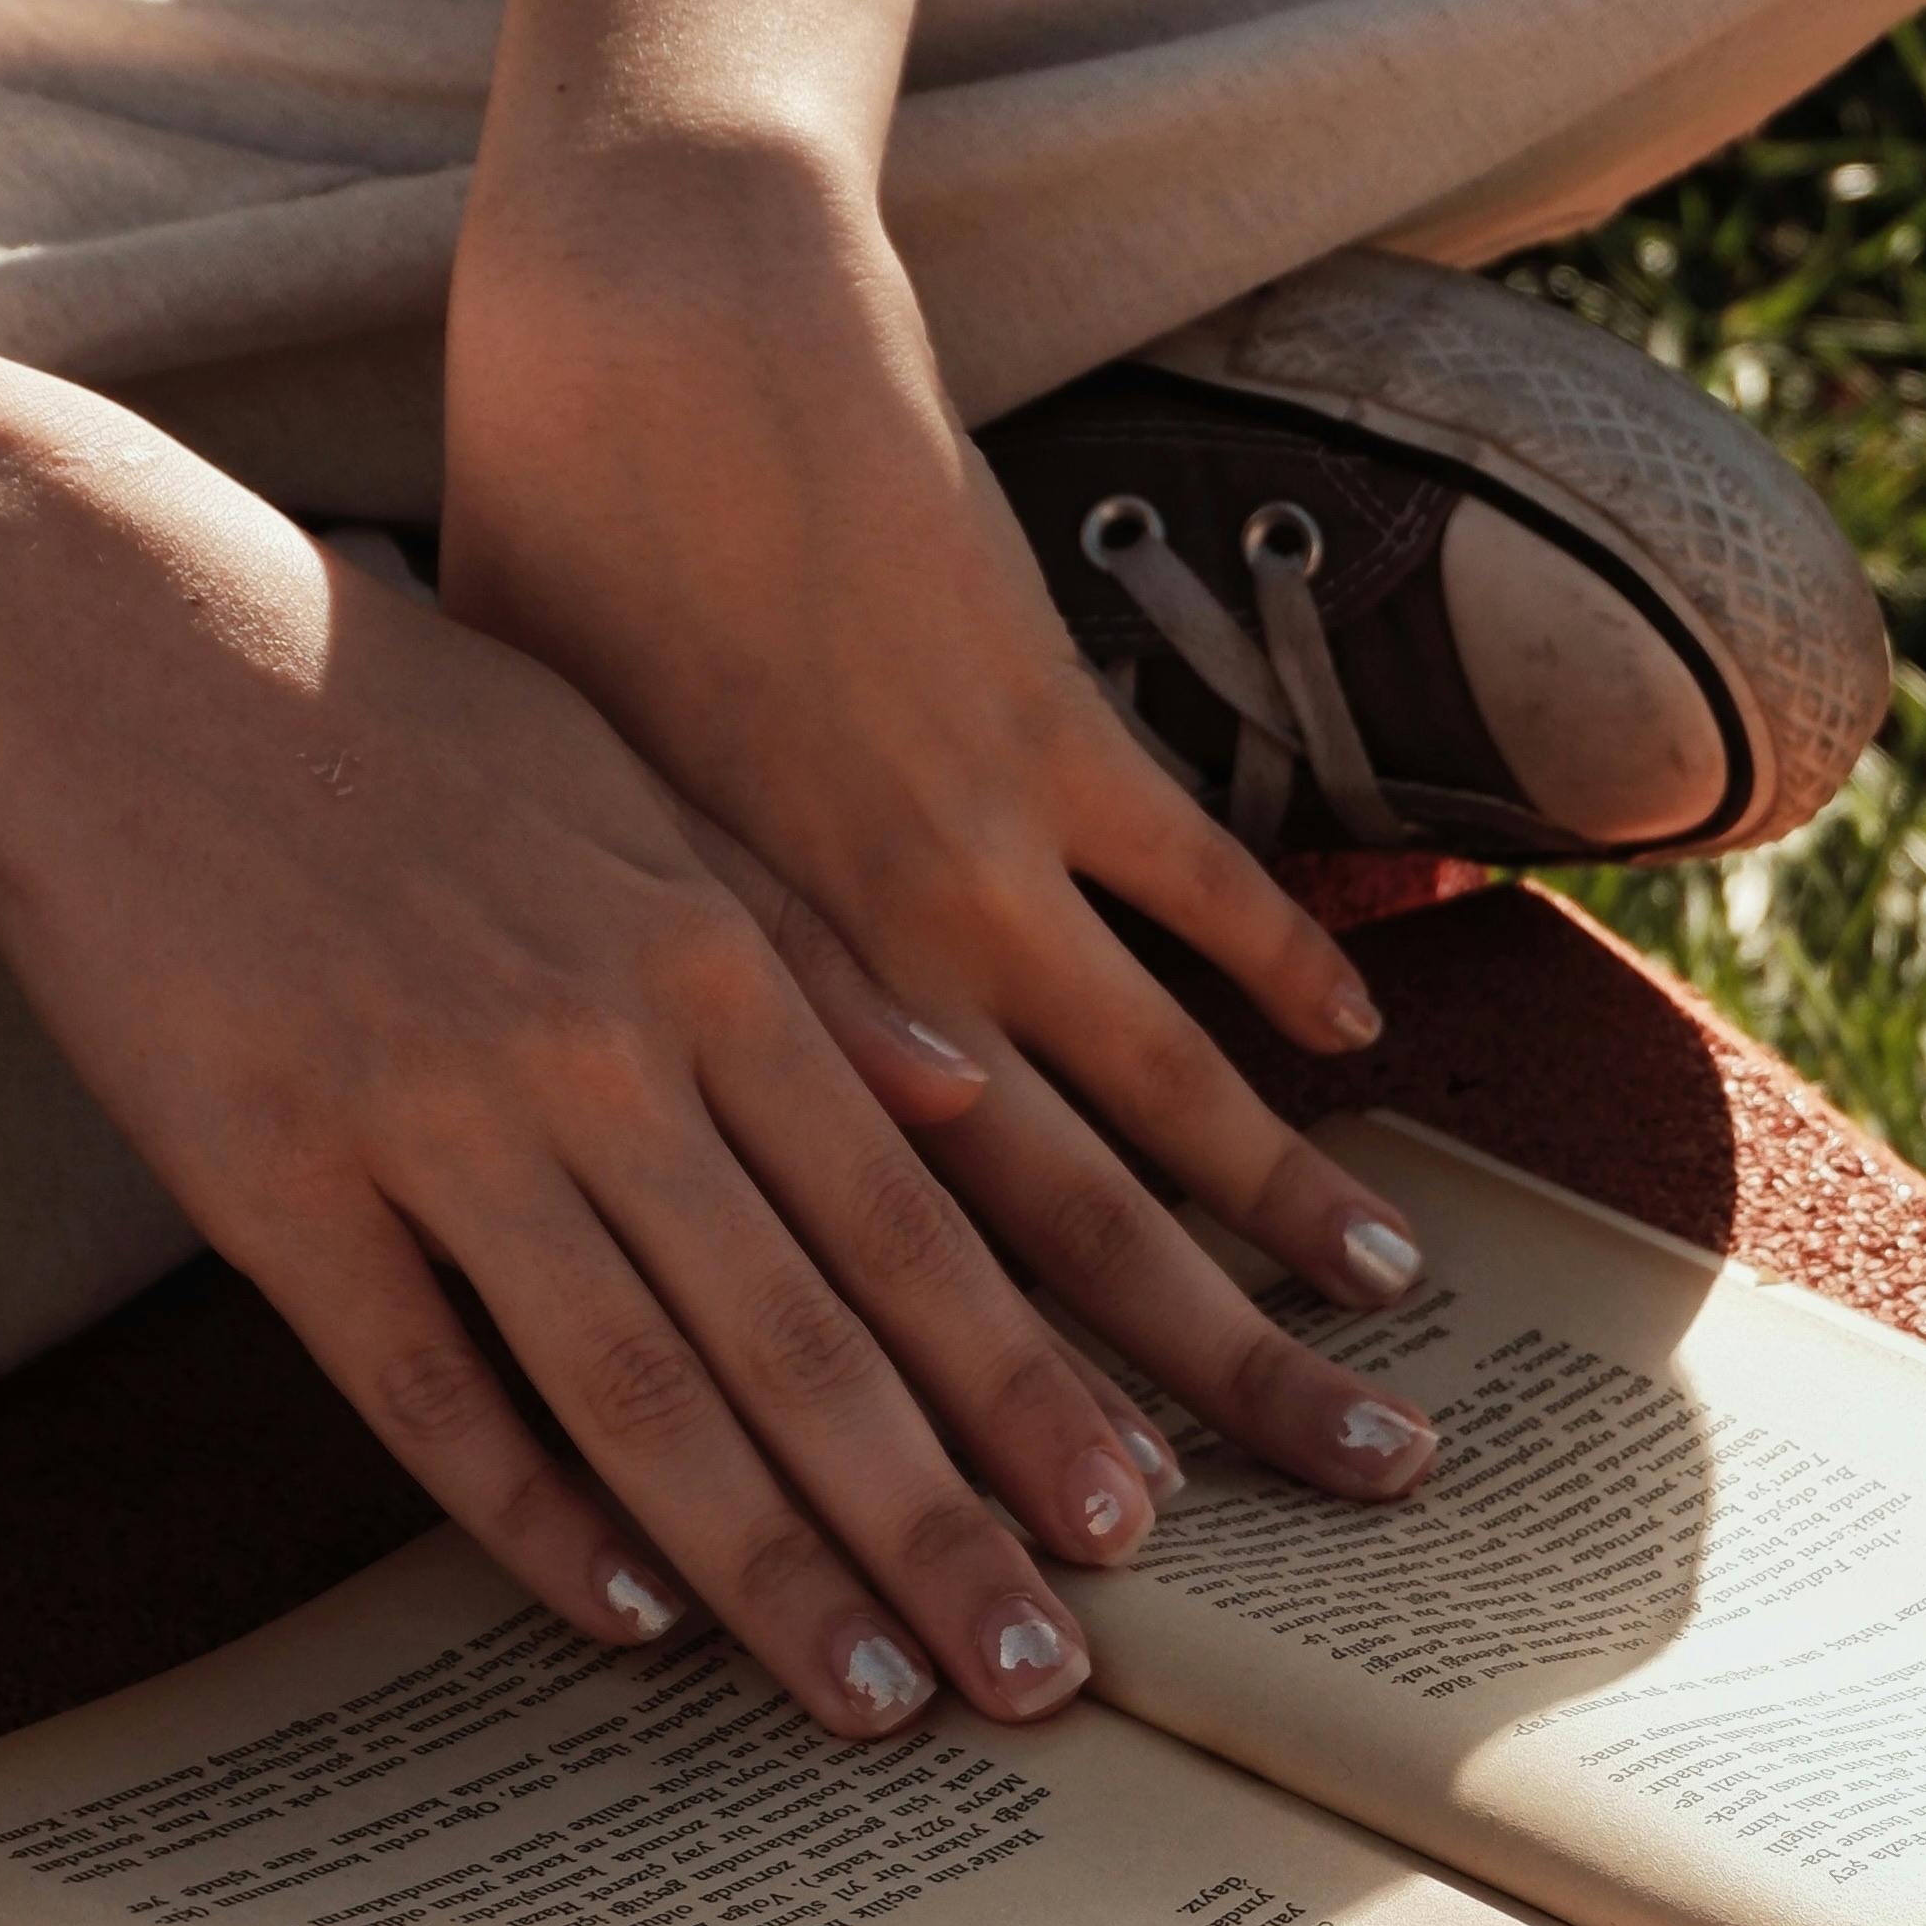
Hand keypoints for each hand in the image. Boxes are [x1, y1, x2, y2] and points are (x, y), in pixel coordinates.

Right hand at [0, 327, 1429, 1728]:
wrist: (109, 636)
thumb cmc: (392, 702)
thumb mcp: (634, 784)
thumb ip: (799, 948)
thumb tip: (969, 1085)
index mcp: (703, 957)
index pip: (906, 1221)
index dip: (1021, 1385)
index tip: (1130, 1521)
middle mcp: (597, 1051)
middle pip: (804, 1332)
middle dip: (939, 1518)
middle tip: (1047, 1676)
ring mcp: (432, 1122)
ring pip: (639, 1385)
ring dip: (769, 1560)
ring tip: (877, 1700)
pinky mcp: (274, 1180)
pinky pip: (421, 1381)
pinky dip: (524, 1508)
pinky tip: (621, 1618)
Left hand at [441, 140, 1448, 1486]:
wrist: (640, 349)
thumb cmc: (536, 583)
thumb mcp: (543, 842)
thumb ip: (627, 1017)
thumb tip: (641, 1179)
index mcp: (723, 1028)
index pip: (875, 1296)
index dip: (979, 1448)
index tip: (1070, 1576)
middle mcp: (858, 973)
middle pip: (1061, 1240)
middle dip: (1201, 1391)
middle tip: (1335, 1509)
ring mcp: (973, 849)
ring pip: (1157, 1087)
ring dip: (1277, 1219)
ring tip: (1389, 1333)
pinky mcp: (1050, 722)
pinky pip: (1194, 878)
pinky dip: (1283, 962)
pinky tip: (1362, 1060)